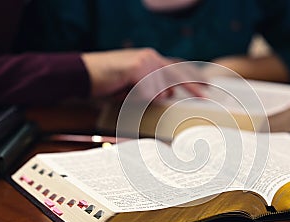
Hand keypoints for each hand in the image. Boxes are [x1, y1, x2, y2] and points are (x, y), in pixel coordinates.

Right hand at [81, 48, 203, 99]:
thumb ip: (151, 87)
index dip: (192, 76)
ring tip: (128, 91)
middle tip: (206, 94)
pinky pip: (147, 91)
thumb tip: (168, 95)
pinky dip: (137, 96)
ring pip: (160, 88)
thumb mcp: (133, 84)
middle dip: (193, 85)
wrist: (82, 73)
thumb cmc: (107, 81)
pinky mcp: (137, 68)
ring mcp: (145, 61)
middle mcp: (150, 57)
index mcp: (151, 59)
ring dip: (146, 96)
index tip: (207, 85)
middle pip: (177, 74)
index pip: (177, 67)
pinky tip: (123, 91)